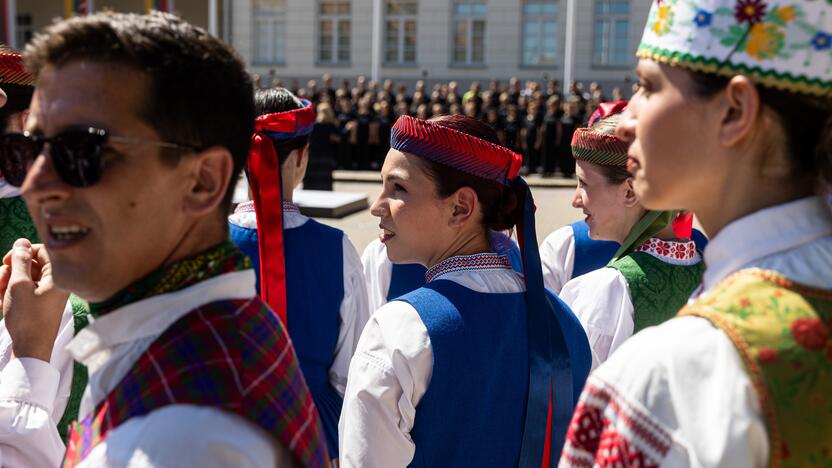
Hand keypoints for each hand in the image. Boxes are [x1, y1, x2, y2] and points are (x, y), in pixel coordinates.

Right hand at [0, 239, 68, 361]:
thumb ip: (20, 261)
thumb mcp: (19, 285)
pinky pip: (22, 290)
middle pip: (30, 264)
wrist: (31, 348)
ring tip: (0, 295)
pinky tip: (2, 304)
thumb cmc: (28, 317)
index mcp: (58, 276)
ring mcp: (47, 293)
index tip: (8, 260)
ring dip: (6, 283)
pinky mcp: (38, 303)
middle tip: (1, 281)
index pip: (43, 251)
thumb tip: (22, 241)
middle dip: (11, 270)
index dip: (23, 252)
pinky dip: (10, 294)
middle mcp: (55, 282)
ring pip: (23, 277)